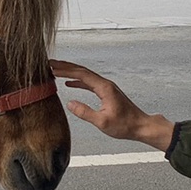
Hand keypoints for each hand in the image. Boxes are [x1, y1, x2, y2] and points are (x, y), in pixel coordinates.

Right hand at [49, 59, 173, 151]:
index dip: (65, 69)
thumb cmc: (125, 125)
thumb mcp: (102, 122)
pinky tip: (70, 84)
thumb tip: (70, 103)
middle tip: (49, 63)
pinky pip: (89, 83)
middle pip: (82, 70)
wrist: (140, 126)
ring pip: (85, 76)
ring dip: (70, 72)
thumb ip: (85, 112)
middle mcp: (105, 84)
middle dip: (65, 66)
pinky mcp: (106, 93)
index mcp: (104, 88)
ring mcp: (106, 87)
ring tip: (56, 71)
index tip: (52, 67)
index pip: (81, 74)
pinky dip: (78, 81)